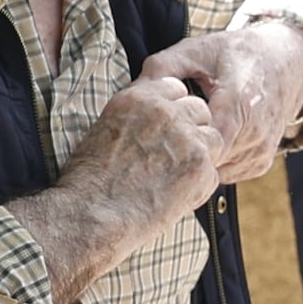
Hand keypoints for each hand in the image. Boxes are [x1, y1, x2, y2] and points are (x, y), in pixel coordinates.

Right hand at [58, 71, 222, 242]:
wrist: (90, 214)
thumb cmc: (89, 181)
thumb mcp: (106, 130)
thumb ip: (138, 118)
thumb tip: (157, 123)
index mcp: (139, 97)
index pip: (176, 89)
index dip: (175, 112)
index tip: (166, 131)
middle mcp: (165, 111)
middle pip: (200, 109)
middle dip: (193, 131)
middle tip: (173, 158)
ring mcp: (186, 137)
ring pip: (213, 139)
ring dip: (200, 157)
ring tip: (174, 178)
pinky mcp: (200, 166)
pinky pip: (213, 173)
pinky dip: (199, 187)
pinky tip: (173, 197)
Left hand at [142, 22, 302, 182]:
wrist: (284, 62)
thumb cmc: (236, 54)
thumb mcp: (196, 51)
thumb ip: (162, 69)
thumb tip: (132, 91)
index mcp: (238, 103)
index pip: (201, 142)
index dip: (175, 143)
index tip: (155, 137)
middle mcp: (255, 133)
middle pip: (206, 160)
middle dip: (182, 153)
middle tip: (160, 141)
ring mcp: (261, 151)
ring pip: (215, 171)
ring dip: (198, 159)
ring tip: (182, 140)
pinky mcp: (261, 162)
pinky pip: (228, 173)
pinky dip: (213, 162)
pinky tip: (203, 143)